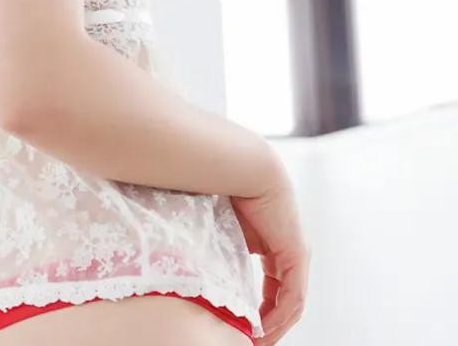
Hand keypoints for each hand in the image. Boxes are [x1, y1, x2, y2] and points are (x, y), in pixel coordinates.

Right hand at [230, 165, 310, 343]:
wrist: (241, 165)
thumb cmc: (224, 187)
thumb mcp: (222, 228)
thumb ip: (221, 249)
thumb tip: (196, 266)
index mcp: (274, 244)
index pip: (273, 288)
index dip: (259, 311)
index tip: (241, 327)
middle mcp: (290, 251)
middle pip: (283, 300)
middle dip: (267, 324)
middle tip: (248, 341)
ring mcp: (297, 254)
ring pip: (291, 304)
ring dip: (273, 327)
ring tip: (254, 342)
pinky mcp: (297, 255)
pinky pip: (293, 298)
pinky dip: (278, 318)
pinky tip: (262, 330)